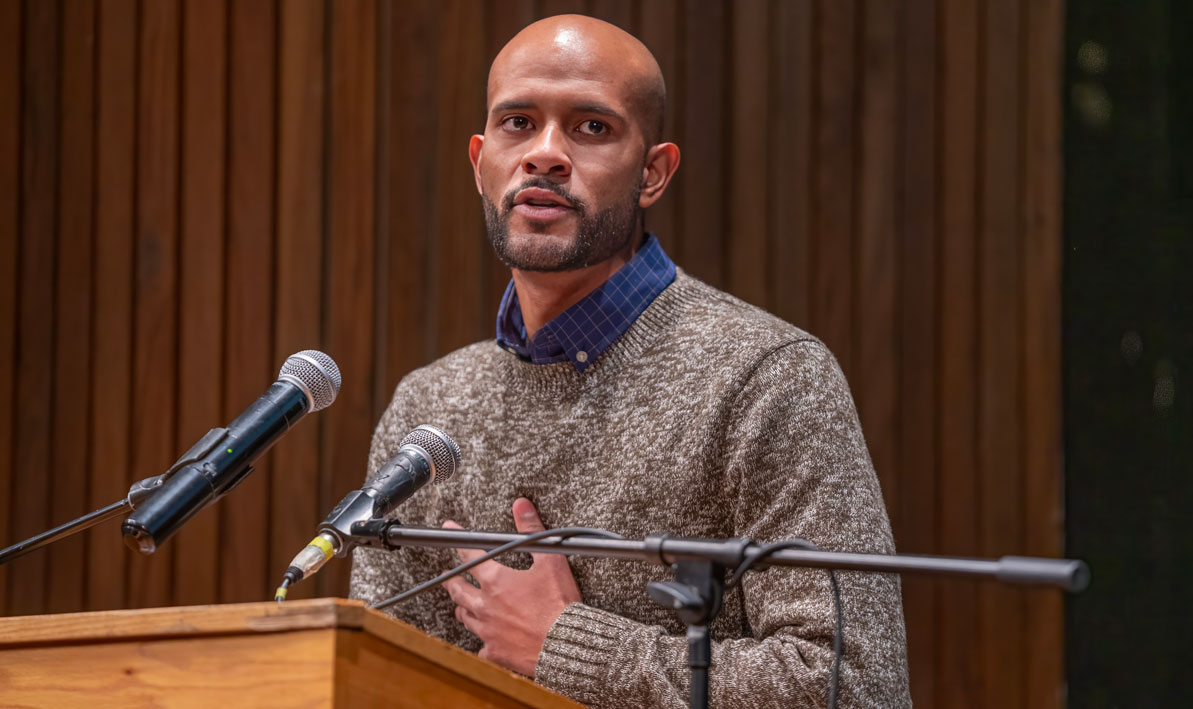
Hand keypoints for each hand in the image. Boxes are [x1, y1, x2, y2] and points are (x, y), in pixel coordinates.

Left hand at [442, 497, 581, 676]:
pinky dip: (483, 642)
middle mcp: (485, 606)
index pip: (470, 555)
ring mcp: (488, 631)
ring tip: (460, 605)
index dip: (459, 540)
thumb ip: (532, 530)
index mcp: (496, 581)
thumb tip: (521, 505)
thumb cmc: (560, 604)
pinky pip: (482, 647)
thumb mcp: (550, 560)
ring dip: (462, 608)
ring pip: (466, 617)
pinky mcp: (496, 652)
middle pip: (458, 590)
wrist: (567, 645)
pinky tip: (485, 641)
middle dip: (451, 580)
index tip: (449, 529)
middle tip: (447, 575)